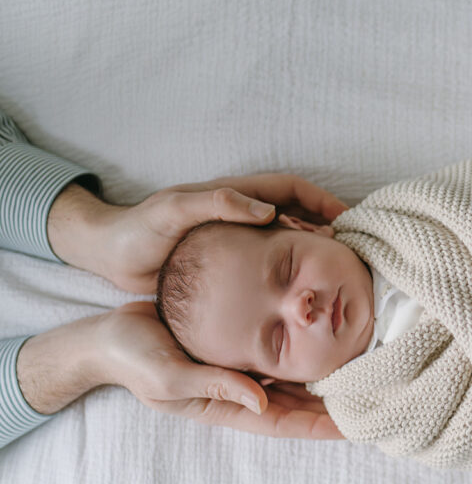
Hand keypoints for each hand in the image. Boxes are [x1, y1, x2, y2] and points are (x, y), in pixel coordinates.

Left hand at [60, 173, 348, 293]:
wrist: (110, 257)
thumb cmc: (139, 231)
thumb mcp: (174, 211)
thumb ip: (218, 204)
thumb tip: (267, 211)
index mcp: (234, 195)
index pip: (291, 188)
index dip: (322, 200)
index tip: (345, 219)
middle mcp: (241, 214)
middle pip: (298, 213)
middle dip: (327, 227)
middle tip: (349, 253)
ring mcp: (238, 238)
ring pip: (288, 240)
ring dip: (313, 252)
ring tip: (333, 274)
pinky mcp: (231, 263)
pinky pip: (272, 263)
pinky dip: (291, 273)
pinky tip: (299, 295)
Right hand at [95, 302, 343, 438]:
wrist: (110, 334)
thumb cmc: (134, 357)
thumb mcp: (169, 375)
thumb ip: (214, 385)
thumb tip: (259, 400)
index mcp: (226, 406)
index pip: (284, 422)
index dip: (320, 426)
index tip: (356, 427)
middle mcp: (241, 390)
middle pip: (299, 403)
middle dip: (335, 405)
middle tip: (376, 397)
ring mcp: (241, 368)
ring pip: (294, 379)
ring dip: (327, 378)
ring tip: (365, 371)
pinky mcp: (238, 345)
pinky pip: (279, 352)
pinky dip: (305, 350)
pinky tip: (330, 340)